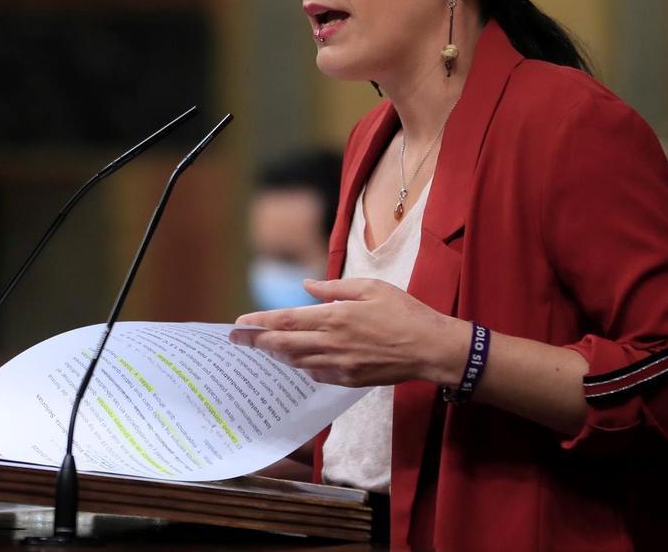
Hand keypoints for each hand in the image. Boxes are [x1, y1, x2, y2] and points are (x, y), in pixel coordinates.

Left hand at [229, 278, 470, 387]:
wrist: (430, 348)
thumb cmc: (403, 312)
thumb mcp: (370, 288)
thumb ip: (333, 288)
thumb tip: (306, 287)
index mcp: (336, 317)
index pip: (287, 321)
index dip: (259, 324)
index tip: (239, 324)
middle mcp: (333, 343)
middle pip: (283, 346)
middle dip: (256, 342)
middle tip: (237, 339)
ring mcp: (340, 365)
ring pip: (297, 362)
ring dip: (277, 354)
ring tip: (262, 346)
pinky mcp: (349, 380)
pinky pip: (316, 374)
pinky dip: (302, 365)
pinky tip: (297, 358)